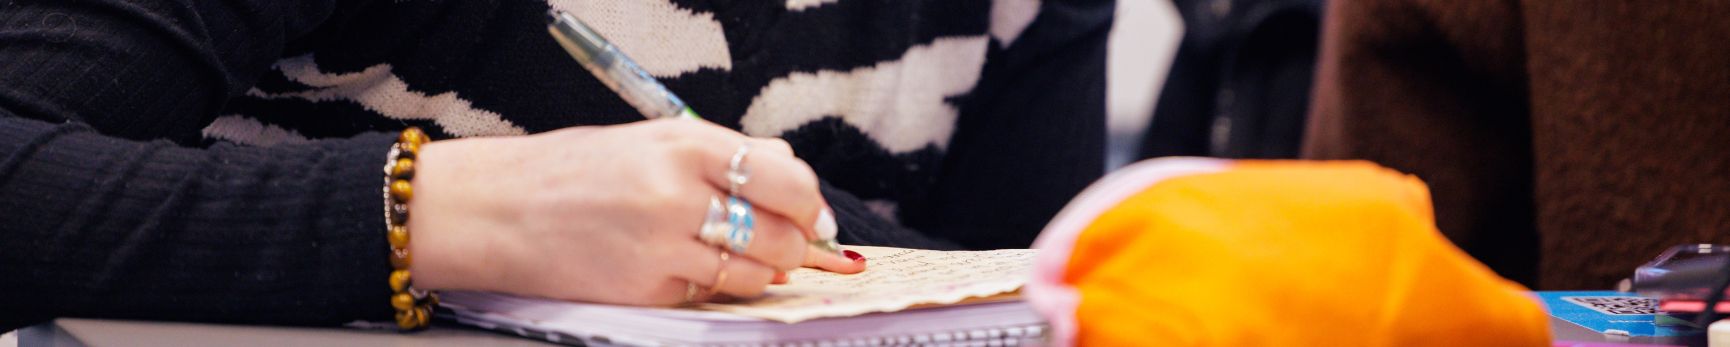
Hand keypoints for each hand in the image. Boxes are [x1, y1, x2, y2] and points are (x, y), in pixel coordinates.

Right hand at [405, 119, 865, 305]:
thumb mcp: (648, 140)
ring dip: (764, 271)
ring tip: (743, 257)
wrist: (496, 210)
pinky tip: (692, 269)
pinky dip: (716, 287)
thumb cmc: (572, 172)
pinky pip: (712, 295)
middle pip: (780, 232)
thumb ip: (720, 153)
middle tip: (792, 244)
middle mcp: (677, 195)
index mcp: (683, 145)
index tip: (813, 216)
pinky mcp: (647, 290)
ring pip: (755, 272)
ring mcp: (663, 247)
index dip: (809, 203)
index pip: (783, 177)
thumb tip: (786, 168)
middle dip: (797, 244)